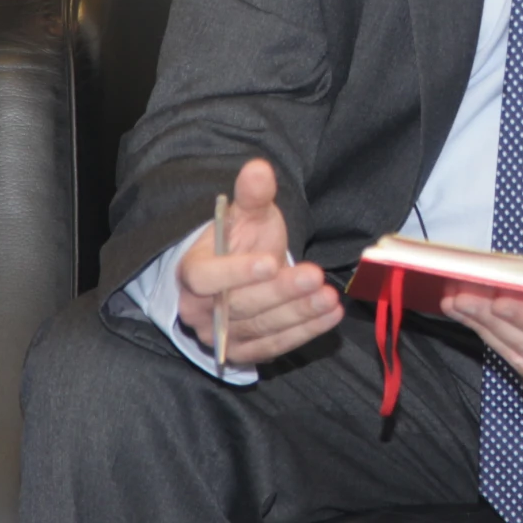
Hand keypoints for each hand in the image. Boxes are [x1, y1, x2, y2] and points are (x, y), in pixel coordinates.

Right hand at [176, 158, 341, 363]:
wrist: (239, 273)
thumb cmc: (240, 241)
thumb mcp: (246, 214)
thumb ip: (252, 195)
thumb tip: (259, 169)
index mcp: (191, 272)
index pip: (205, 278)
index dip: (236, 273)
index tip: (270, 261)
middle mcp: (200, 310)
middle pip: (239, 306)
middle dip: (280, 292)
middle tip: (314, 276)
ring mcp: (221, 336)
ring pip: (260, 327)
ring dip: (298, 313)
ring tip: (329, 296)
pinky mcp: (244, 353)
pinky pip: (274, 346)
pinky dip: (305, 331)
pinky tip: (330, 315)